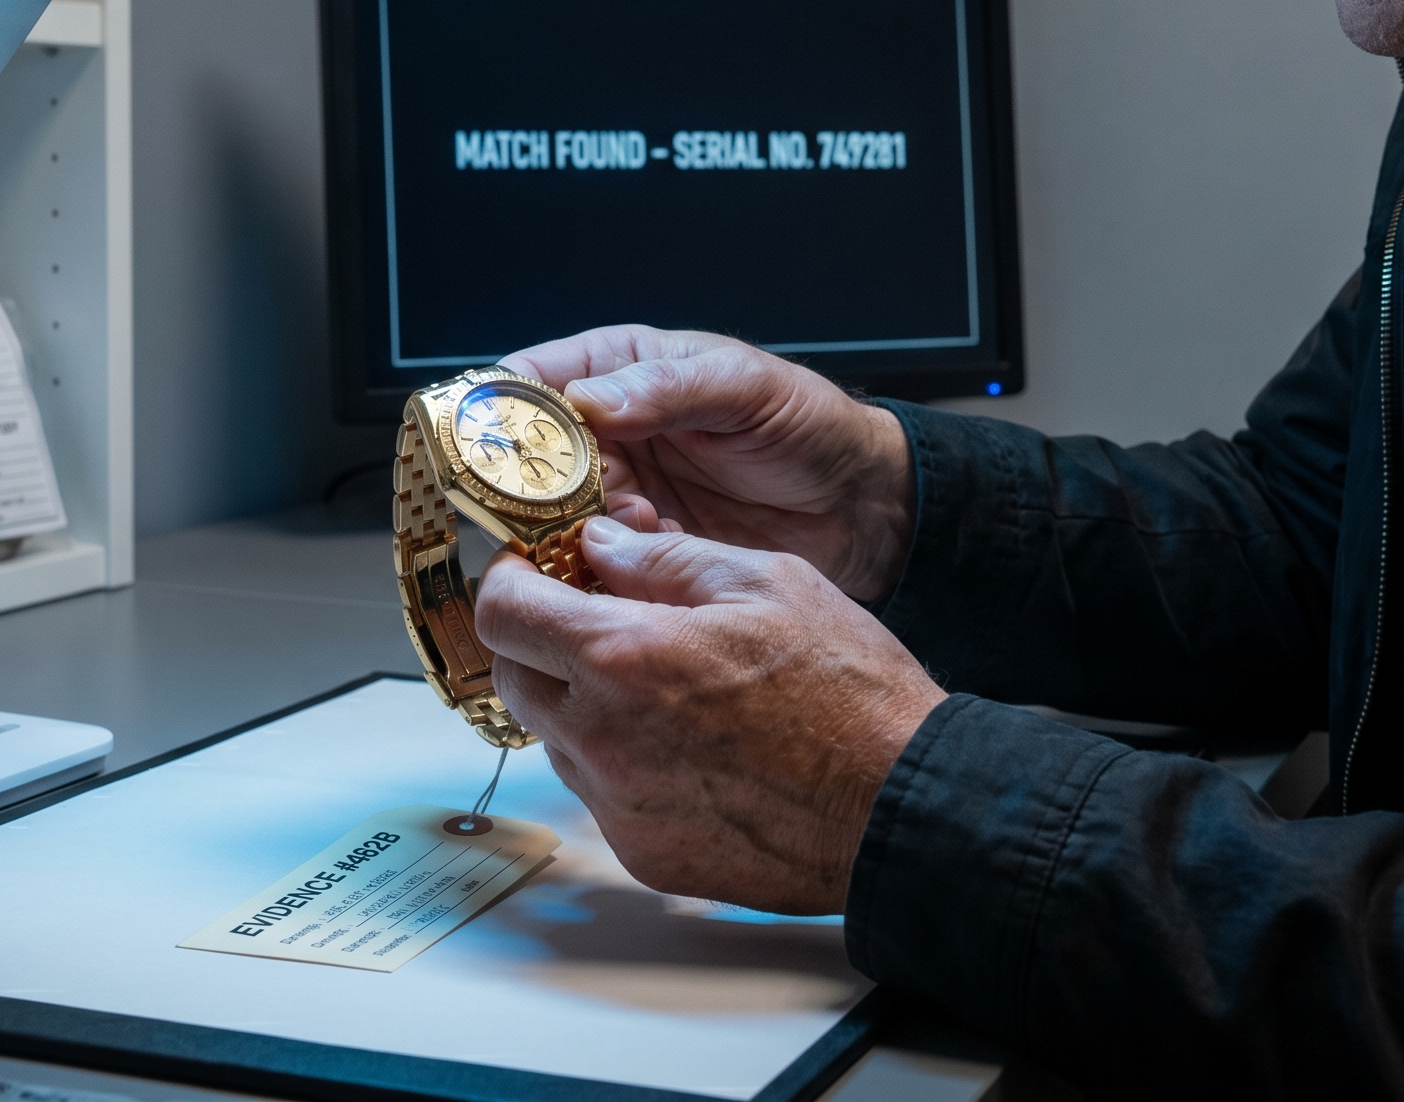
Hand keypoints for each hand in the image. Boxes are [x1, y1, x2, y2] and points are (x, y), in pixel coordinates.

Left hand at [476, 515, 946, 914]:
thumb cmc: (851, 695)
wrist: (901, 806)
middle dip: (543, 642)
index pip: (502, 612)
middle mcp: (603, 739)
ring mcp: (619, 806)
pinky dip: (625, 766)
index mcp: (624, 656)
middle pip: (514, 677)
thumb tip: (601, 547)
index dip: (511, 582)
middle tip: (600, 623)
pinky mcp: (643, 855)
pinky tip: (692, 750)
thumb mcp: (768, 582)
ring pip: (557, 738)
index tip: (535, 574)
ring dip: (585, 705)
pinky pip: (602, 796)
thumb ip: (665, 560)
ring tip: (667, 690)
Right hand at [504, 326, 913, 602]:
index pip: (530, 380)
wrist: (858, 506)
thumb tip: (590, 401)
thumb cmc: (807, 426)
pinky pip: (591, 560)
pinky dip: (601, 565)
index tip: (489, 444)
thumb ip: (667, 389)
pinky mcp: (639, 546)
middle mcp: (606, 431)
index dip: (499, 410)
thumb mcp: (743, 388)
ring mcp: (619, 491)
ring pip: (550, 515)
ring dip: (570, 529)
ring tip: (623, 527)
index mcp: (619, 369)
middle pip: (523, 458)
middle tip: (550, 504)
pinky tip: (640, 558)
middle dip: (526, 485)